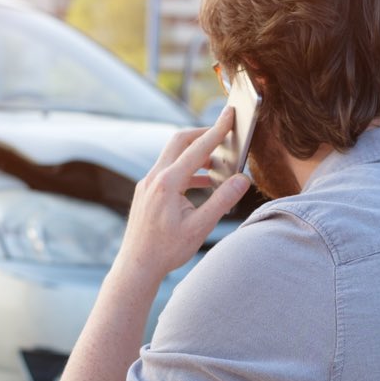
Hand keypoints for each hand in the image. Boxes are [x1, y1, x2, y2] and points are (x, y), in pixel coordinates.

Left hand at [115, 107, 250, 282]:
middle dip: (203, 134)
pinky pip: (169, 170)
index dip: (217, 130)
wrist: (137, 266)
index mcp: (168, 182)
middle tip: (225, 133)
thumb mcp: (200, 227)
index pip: (198, 147)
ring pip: (173, 156)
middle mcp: (154, 177)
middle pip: (180, 141)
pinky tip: (202, 182)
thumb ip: (222, 200)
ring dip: (196, 154)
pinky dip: (187, 169)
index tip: (230, 114)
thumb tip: (243, 179)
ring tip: (219, 163)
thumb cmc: (167, 250)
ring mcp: (147, 183)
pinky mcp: (146, 191)